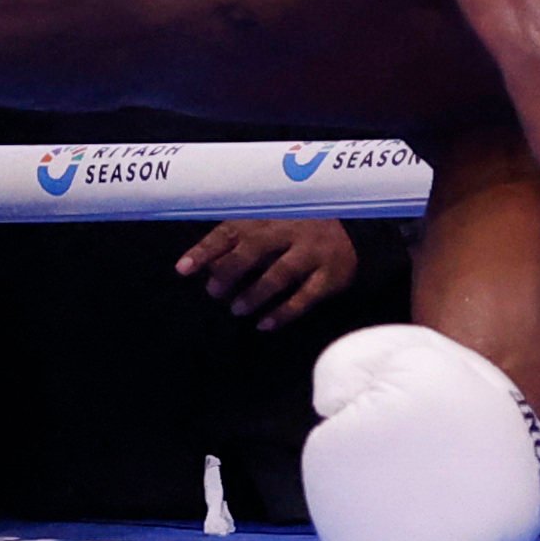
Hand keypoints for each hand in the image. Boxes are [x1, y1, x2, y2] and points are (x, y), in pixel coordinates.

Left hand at [178, 215, 361, 331]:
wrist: (357, 230)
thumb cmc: (298, 228)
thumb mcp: (269, 225)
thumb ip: (239, 241)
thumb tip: (205, 266)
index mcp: (269, 216)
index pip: (230, 230)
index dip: (205, 250)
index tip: (182, 269)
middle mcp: (290, 230)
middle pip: (253, 250)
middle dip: (229, 273)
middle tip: (214, 292)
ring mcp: (312, 252)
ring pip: (279, 274)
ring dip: (254, 294)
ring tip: (237, 309)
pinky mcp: (330, 275)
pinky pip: (305, 297)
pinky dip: (283, 312)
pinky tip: (265, 324)